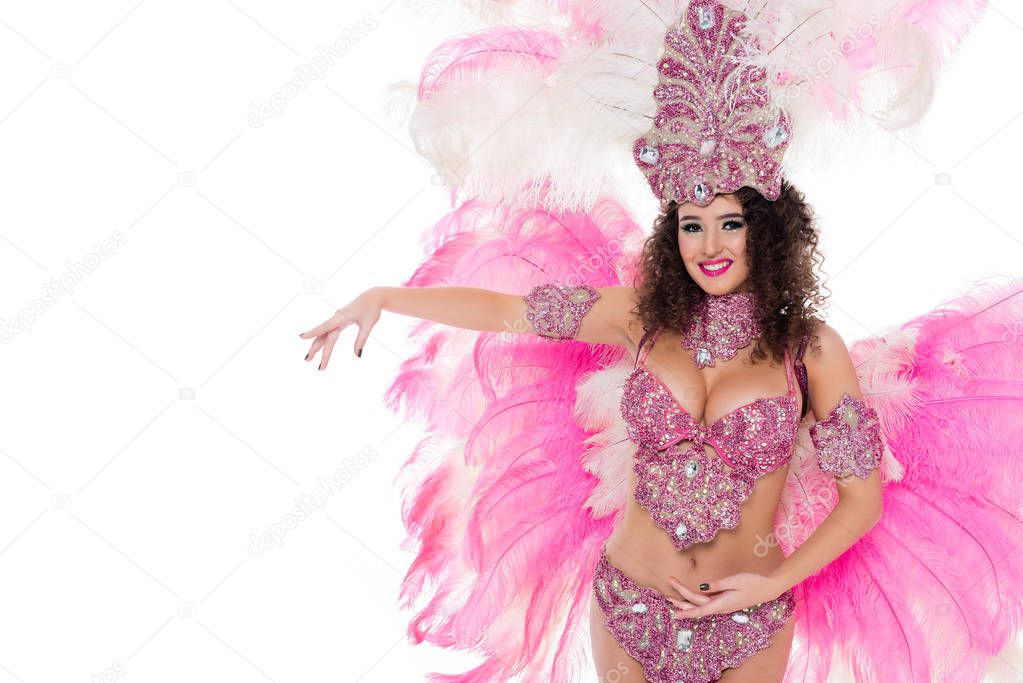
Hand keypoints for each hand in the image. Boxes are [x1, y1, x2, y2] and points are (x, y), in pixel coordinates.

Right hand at [299, 288, 381, 369]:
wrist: (373, 297)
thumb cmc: (371, 309)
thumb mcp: (368, 325)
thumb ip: (361, 340)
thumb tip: (357, 355)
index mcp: (342, 317)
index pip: (325, 327)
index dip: (313, 332)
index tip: (301, 337)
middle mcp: (336, 318)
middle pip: (323, 335)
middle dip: (315, 348)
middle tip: (307, 360)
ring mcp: (337, 320)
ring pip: (324, 335)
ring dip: (317, 347)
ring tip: (310, 359)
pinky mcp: (340, 321)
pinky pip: (328, 332)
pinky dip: (322, 340)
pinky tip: (318, 347)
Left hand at [665, 572, 784, 619]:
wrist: (768, 588)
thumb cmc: (752, 583)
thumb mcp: (734, 581)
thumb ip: (717, 584)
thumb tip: (701, 586)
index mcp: (722, 603)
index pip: (699, 610)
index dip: (686, 612)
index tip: (674, 614)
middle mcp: (721, 607)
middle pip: (697, 606)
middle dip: (681, 602)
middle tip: (667, 595)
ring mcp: (723, 606)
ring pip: (701, 605)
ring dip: (687, 601)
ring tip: (673, 596)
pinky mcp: (725, 602)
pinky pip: (708, 603)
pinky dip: (696, 601)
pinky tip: (691, 598)